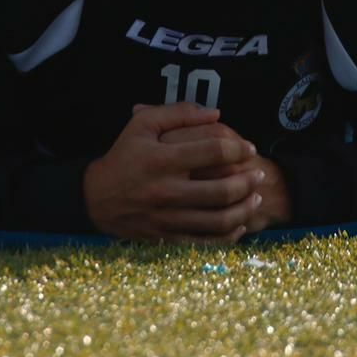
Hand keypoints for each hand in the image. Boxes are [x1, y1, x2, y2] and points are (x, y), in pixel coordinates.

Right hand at [82, 103, 263, 242]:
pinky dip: (229, 236)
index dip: (239, 148)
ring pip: (219, 220)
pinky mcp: (168, 238)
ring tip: (256, 197)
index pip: (214, 152)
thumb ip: (178, 114)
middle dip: (249, 181)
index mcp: (162, 159)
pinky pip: (206, 242)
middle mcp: (167, 190)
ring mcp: (168, 218)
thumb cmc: (124, 156)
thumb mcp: (142, 125)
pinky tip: (240, 224)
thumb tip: (215, 114)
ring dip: (245, 209)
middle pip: (222, 190)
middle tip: (260, 173)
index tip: (250, 148)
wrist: (96, 199)